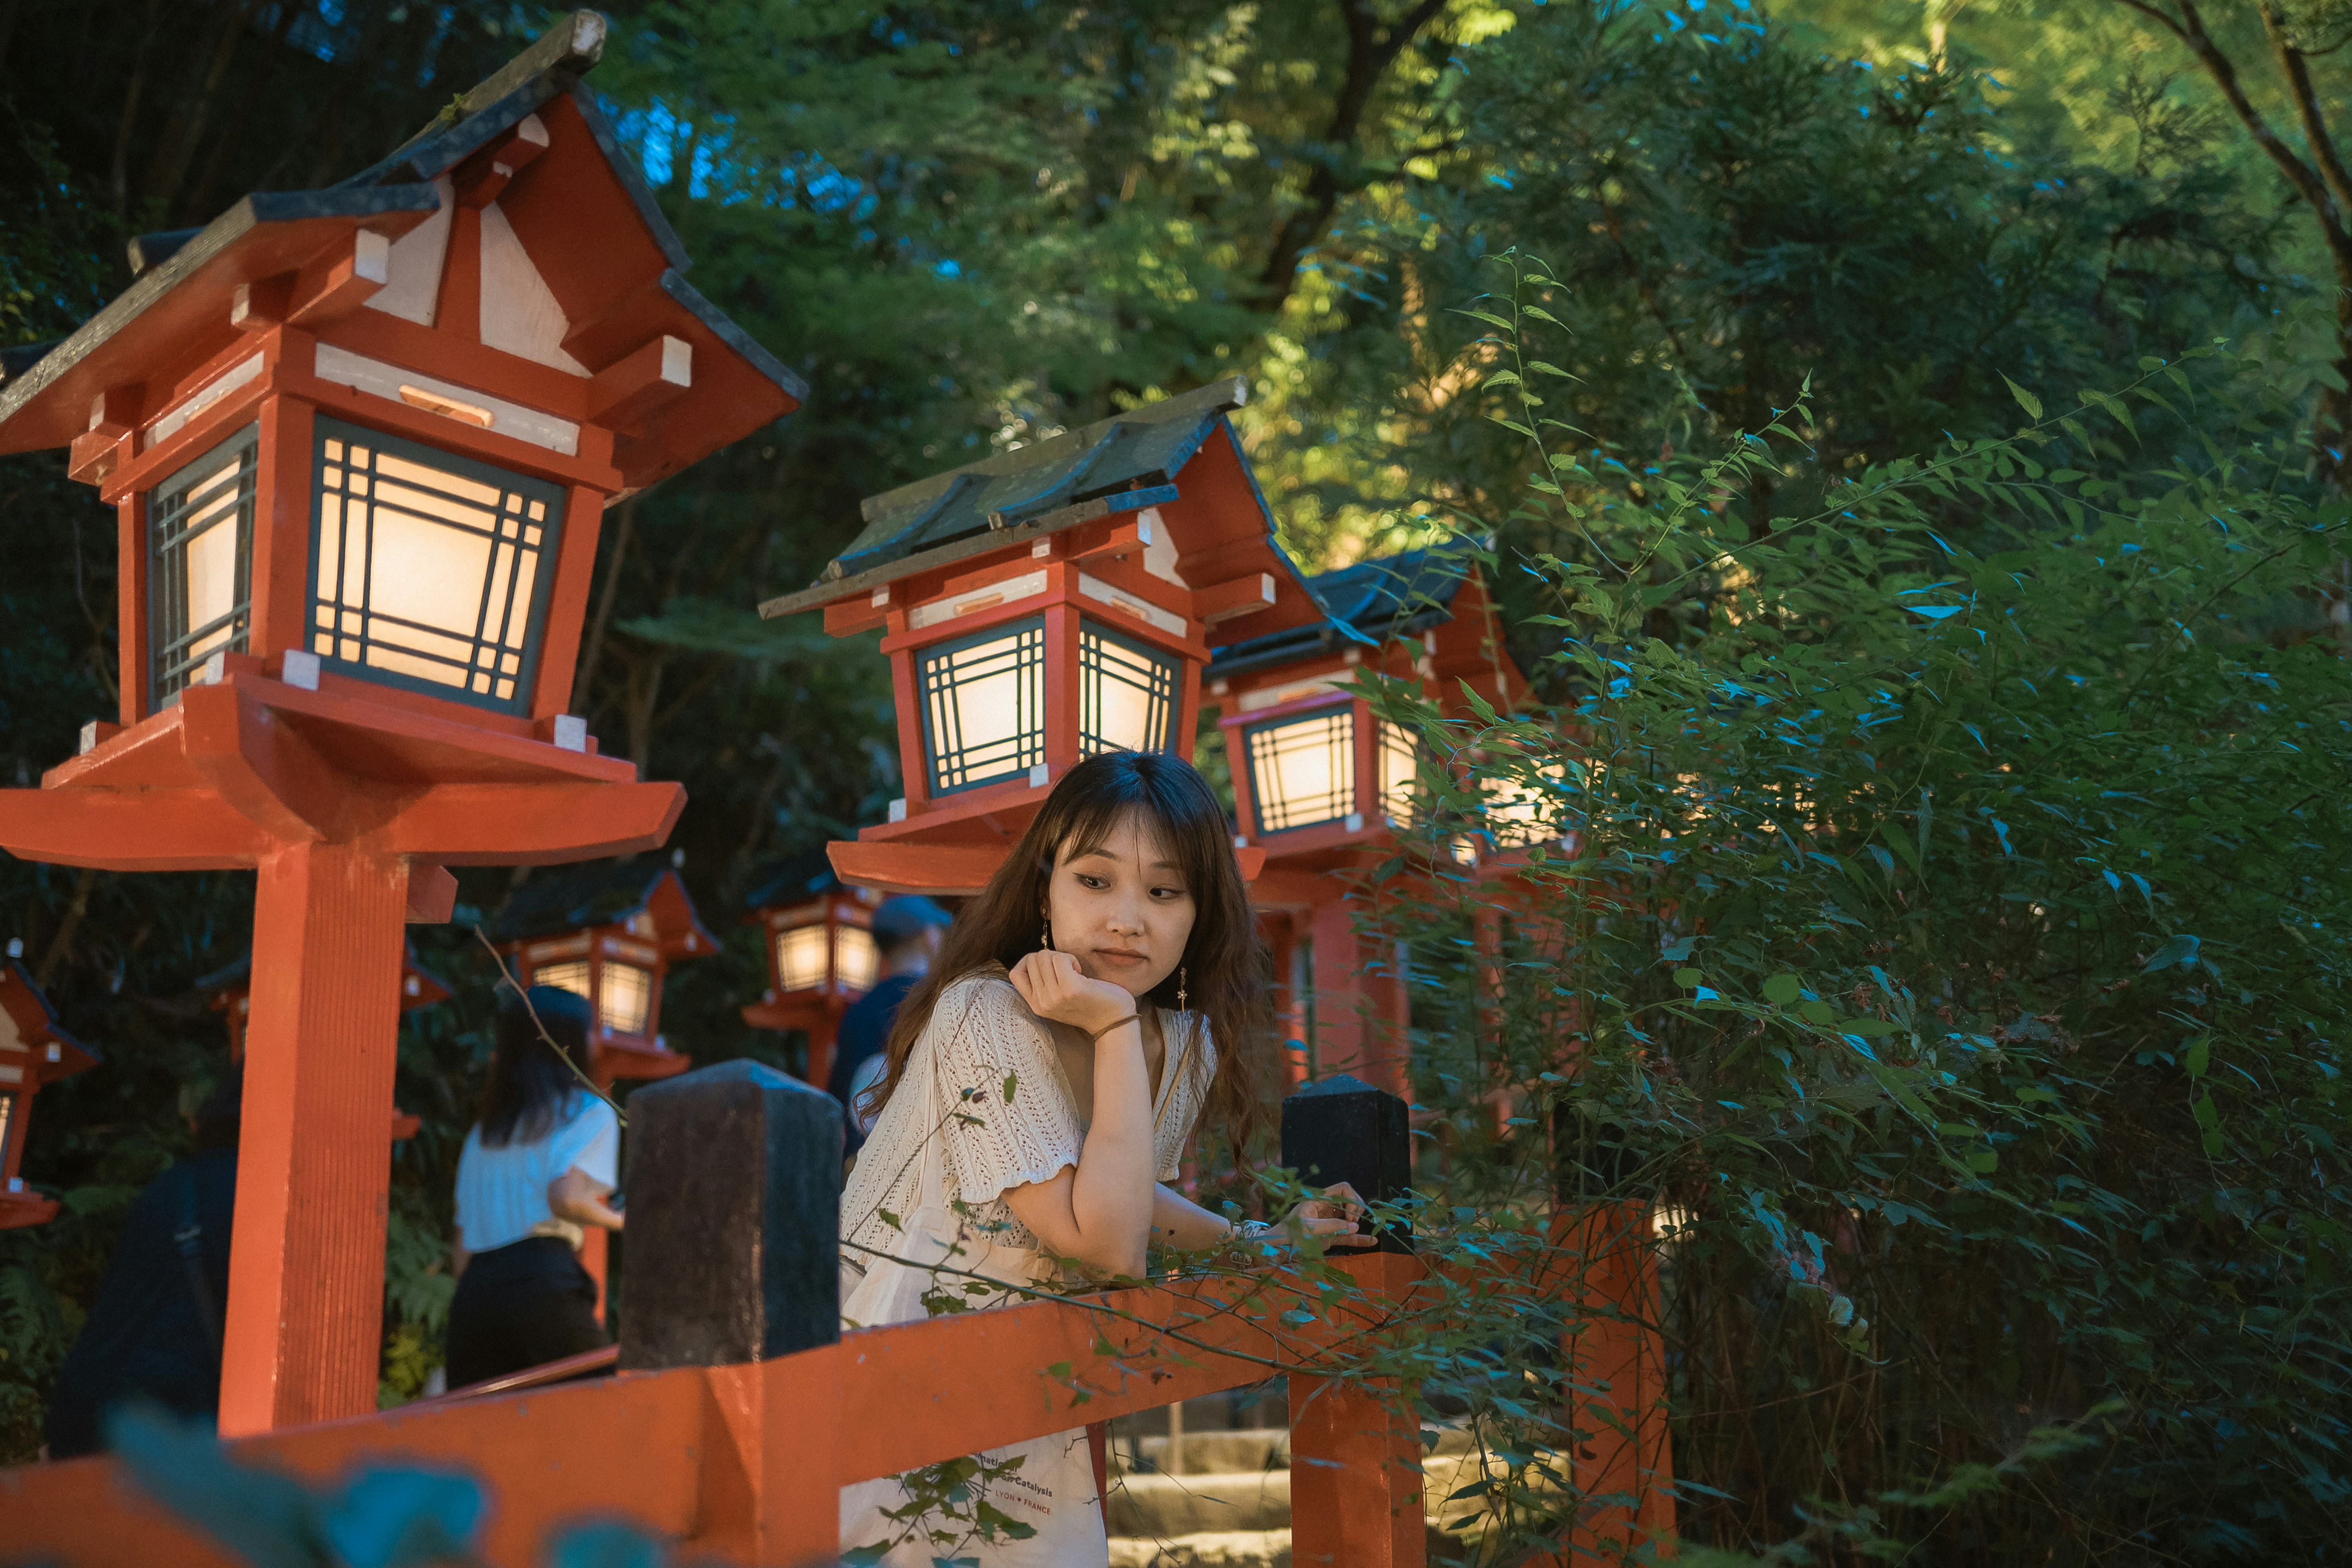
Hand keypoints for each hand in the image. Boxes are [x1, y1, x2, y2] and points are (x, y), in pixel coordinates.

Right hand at [1009, 948, 1137, 1037]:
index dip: (1029, 962)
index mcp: (1036, 1005)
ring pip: (1044, 956)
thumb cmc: (1089, 1003)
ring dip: (1062, 957)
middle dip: (1050, 957)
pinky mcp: (1070, 989)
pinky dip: (1071, 958)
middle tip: (1066, 970)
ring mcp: (1054, 997)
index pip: (1015, 974)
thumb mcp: (1058, 998)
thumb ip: (1043, 984)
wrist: (1114, 1020)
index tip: (1048, 968)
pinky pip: (1060, 958)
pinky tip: (1081, 972)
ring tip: (1074, 972)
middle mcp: (1042, 1003)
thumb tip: (1035, 957)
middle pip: (1032, 960)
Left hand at [1295, 1181, 1376, 1247]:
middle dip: (1355, 1210)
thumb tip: (1354, 1226)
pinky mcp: (1331, 1236)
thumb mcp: (1308, 1228)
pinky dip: (1359, 1238)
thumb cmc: (1289, 1234)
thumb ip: (1331, 1226)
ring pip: (1351, 1217)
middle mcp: (1327, 1208)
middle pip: (1351, 1201)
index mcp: (1320, 1200)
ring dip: (1357, 1223)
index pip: (1343, 1189)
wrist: (1278, 1248)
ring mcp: (1330, 1222)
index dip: (1351, 1199)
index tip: (1349, 1214)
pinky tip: (1372, 1241)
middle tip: (1351, 1224)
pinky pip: (1349, 1235)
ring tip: (1354, 1230)